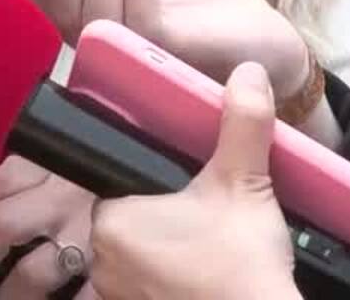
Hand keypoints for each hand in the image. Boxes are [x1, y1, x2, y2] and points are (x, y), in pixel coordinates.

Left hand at [89, 63, 299, 299]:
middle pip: (127, 221)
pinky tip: (198, 275)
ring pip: (135, 257)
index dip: (149, 183)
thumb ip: (242, 125)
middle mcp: (101, 260)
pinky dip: (166, 279)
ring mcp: (117, 293)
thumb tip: (248, 73)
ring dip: (162, 251)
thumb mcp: (244, 184)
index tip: (182, 189)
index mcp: (110, 220)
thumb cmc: (242, 262)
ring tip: (203, 248)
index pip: (116, 185)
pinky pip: (144, 287)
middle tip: (203, 219)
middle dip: (160, 217)